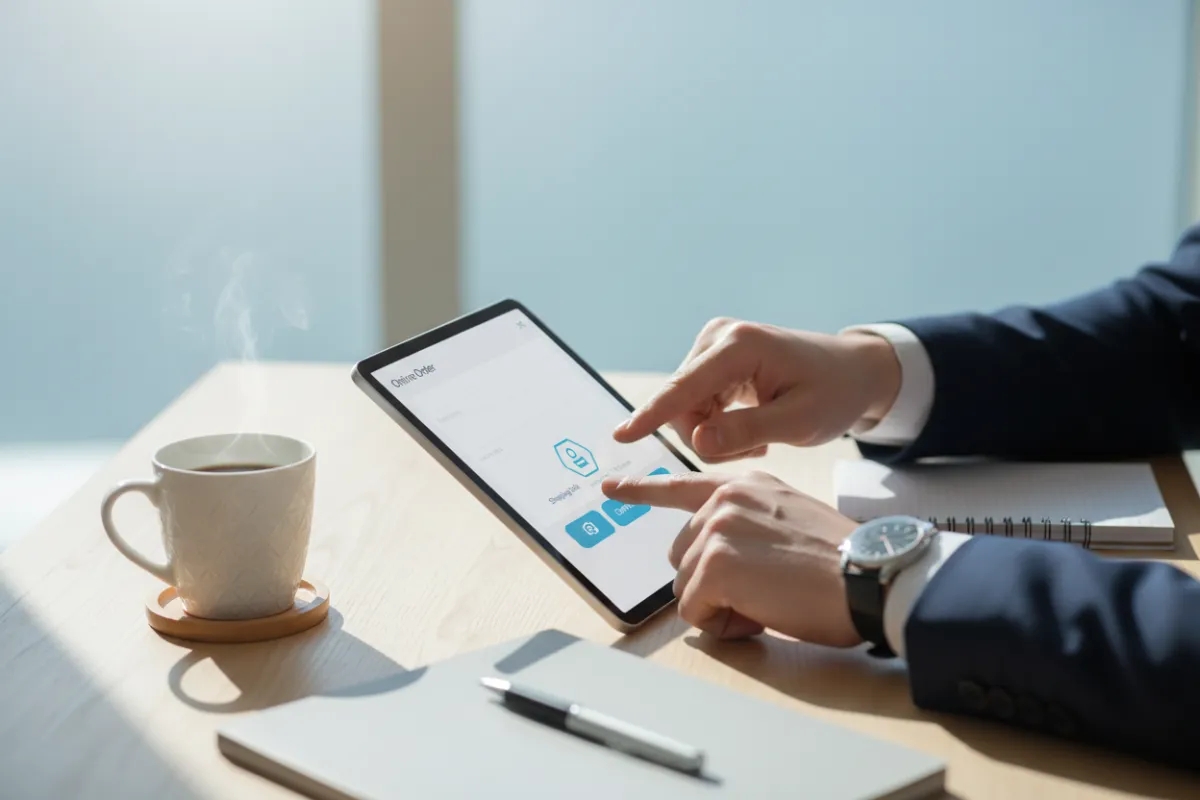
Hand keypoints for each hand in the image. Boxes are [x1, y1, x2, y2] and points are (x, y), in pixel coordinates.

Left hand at [601, 470, 861, 644]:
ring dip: (721, 605)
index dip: (642, 491)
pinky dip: (725, 624)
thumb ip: (746, 528)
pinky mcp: (714, 564)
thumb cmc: (842, 561)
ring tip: (771, 600)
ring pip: (686, 587)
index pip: (681, 485)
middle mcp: (725, 498)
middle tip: (766, 590)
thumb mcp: (789, 522)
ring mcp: (717, 528)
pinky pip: (696, 611)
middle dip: (713, 584)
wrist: (869, 575)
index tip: (611, 489)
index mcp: (745, 485)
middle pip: (683, 556)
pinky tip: (763, 613)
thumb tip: (714, 567)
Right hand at [613, 318, 900, 461]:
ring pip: (686, 408)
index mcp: (740, 346)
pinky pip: (696, 404)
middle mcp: (718, 337)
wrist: (853, 371)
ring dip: (715, 433)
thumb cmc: (833, 394)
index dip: (652, 415)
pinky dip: (718, 424)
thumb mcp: (799, 421)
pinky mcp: (713, 358)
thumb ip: (746, 432)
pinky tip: (753, 426)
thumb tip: (698, 442)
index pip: (685, 388)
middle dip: (709, 436)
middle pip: (682, 404)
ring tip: (760, 437)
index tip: (621, 437)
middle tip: (757, 448)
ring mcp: (713, 345)